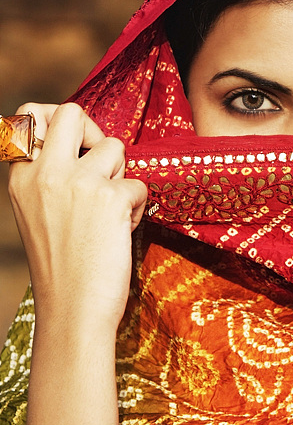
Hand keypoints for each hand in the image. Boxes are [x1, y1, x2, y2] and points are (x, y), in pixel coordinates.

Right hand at [8, 102, 146, 337]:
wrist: (72, 312)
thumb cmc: (63, 268)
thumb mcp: (38, 214)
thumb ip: (52, 177)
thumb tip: (88, 145)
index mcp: (22, 177)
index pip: (31, 116)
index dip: (58, 123)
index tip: (75, 145)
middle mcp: (45, 173)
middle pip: (73, 112)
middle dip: (95, 132)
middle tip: (103, 164)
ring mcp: (77, 182)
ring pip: (116, 147)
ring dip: (122, 177)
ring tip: (111, 213)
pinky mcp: (110, 197)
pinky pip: (139, 184)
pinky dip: (137, 207)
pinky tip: (119, 234)